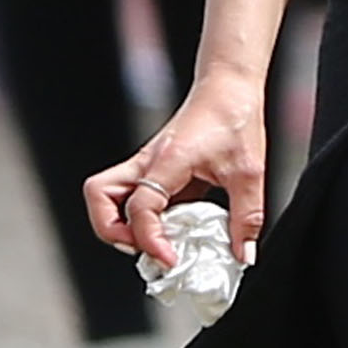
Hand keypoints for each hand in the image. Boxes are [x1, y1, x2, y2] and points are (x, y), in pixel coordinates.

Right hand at [84, 69, 266, 275]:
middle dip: (112, 230)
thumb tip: (243, 254)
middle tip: (145, 249)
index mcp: (167, 160)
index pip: (139, 207)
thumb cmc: (234, 118)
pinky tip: (167, 228)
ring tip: (149, 242)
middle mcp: (147, 162)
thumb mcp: (249, 173)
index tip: (170, 259)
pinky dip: (138, 218)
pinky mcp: (153, 170)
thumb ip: (247, 217)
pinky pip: (130, 197)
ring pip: (105, 195)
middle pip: (98, 196)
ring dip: (118, 224)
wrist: (229, 88)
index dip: (149, 239)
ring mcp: (146, 165)